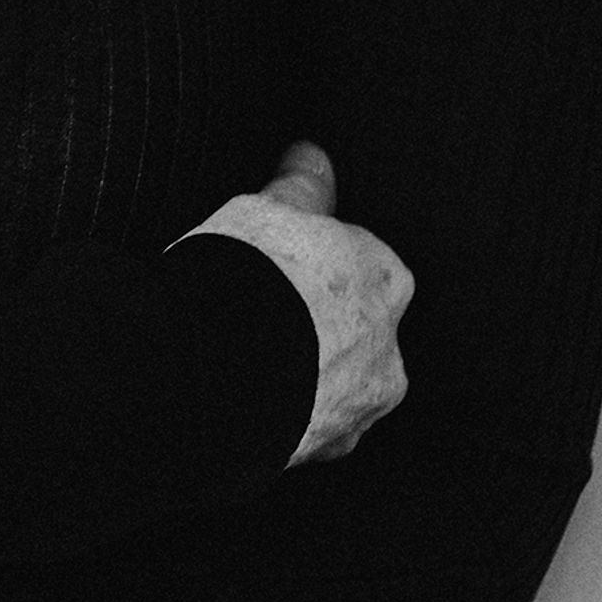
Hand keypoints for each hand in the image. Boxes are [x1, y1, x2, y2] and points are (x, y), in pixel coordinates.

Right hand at [183, 141, 410, 463]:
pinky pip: (314, 425)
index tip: (280, 259)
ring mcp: (360, 406)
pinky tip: (249, 395)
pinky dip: (290, 412)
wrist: (213, 372)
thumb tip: (313, 152)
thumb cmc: (246, 276)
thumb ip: (301, 184)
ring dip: (307, 369)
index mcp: (385, 278)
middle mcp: (389, 348)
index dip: (317, 257)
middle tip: (262, 308)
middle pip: (357, 323)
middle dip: (320, 319)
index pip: (362, 258)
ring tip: (247, 355)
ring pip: (339, 379)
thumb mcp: (269, 208)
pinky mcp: (326, 449)